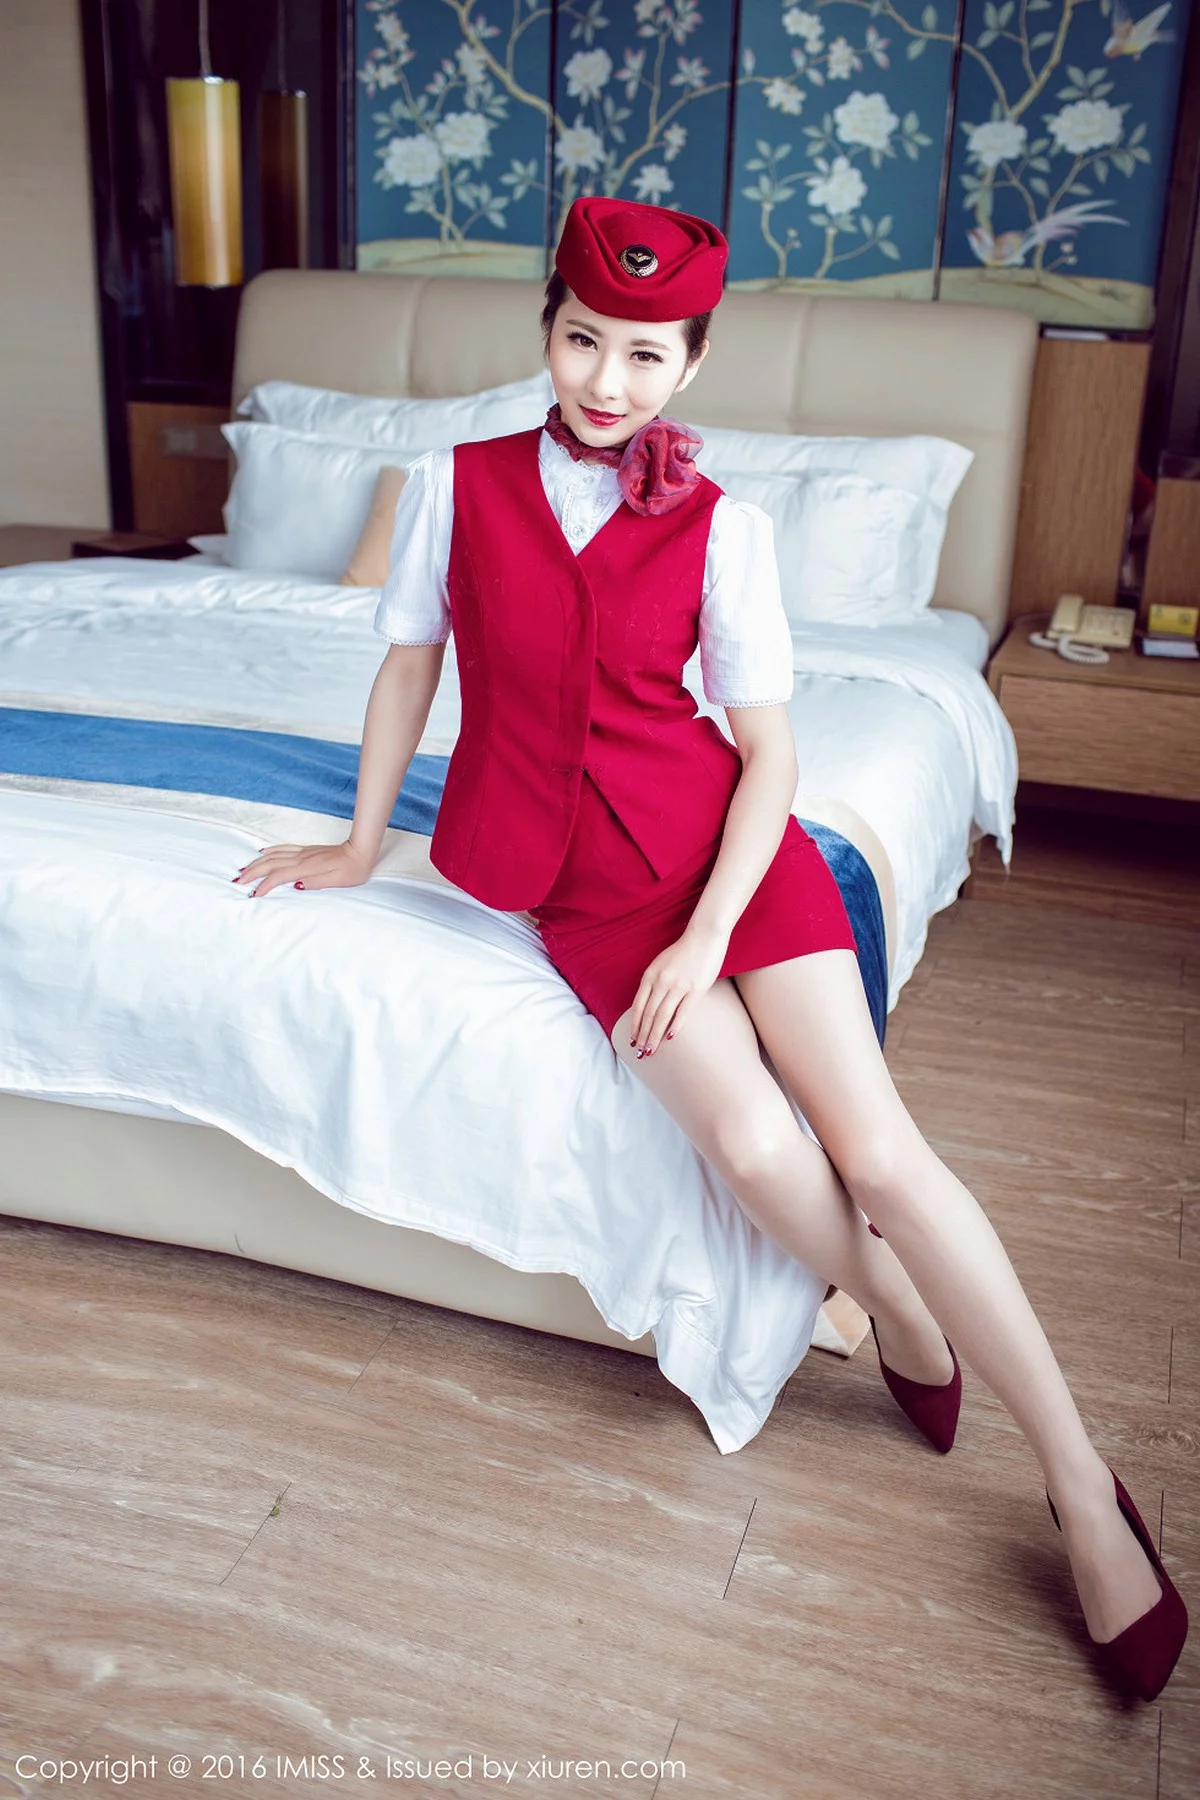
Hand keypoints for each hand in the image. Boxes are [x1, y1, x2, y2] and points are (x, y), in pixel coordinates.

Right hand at [231, 838, 375, 898]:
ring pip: (273, 856)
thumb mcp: (337, 881)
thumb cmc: (352, 870)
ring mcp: (302, 853)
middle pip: (270, 864)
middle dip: (252, 872)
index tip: (254, 895)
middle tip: (237, 880)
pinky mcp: (306, 850)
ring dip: (256, 863)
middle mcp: (301, 858)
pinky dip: (270, 851)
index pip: (279, 876)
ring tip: (243, 870)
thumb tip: (295, 886)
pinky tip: (262, 853)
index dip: (265, 885)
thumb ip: (316, 883)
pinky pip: (283, 848)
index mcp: (307, 868)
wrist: (360, 851)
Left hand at [629, 924, 728, 1057]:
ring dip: (655, 1036)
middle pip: (649, 1014)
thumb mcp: (660, 965)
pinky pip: (683, 1012)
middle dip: (643, 1036)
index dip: (635, 1025)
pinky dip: (675, 1026)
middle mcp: (661, 982)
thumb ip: (653, 983)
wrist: (704, 936)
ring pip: (662, 1016)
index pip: (639, 1006)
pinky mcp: (695, 989)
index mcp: (650, 975)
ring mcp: (678, 986)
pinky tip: (670, 1038)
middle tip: (640, 1052)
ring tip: (651, 1050)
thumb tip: (648, 1007)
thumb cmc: (683, 952)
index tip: (632, 1040)